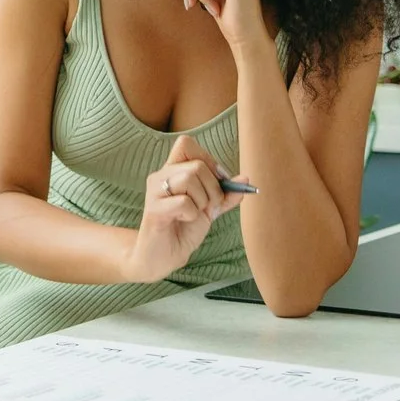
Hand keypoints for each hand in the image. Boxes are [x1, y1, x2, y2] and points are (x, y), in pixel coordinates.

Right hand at [119, 134, 243, 282]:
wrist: (163, 257)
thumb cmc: (183, 229)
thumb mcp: (210, 209)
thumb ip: (226, 194)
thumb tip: (246, 178)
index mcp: (172, 170)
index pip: (185, 143)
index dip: (207, 159)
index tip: (215, 182)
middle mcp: (160, 176)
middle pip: (196, 165)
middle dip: (213, 188)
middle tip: (208, 206)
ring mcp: (155, 191)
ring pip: (189, 178)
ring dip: (203, 200)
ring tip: (195, 213)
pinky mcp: (153, 209)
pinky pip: (184, 202)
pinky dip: (192, 214)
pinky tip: (183, 221)